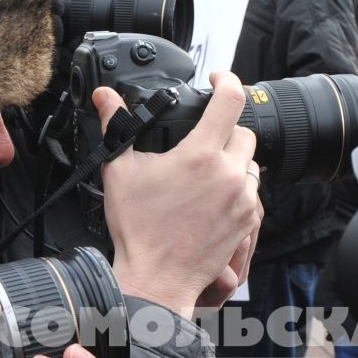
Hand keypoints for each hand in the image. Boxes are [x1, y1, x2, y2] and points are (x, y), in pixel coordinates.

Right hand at [96, 72, 262, 317]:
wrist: (156, 277)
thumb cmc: (138, 230)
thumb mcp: (119, 172)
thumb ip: (117, 127)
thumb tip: (105, 98)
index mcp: (200, 154)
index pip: (231, 99)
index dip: (226, 79)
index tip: (216, 79)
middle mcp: (228, 173)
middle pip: (243, 131)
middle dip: (225, 129)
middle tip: (202, 139)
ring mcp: (242, 198)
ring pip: (250, 163)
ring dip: (233, 160)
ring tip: (205, 173)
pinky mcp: (248, 221)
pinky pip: (252, 192)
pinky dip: (237, 188)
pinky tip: (212, 198)